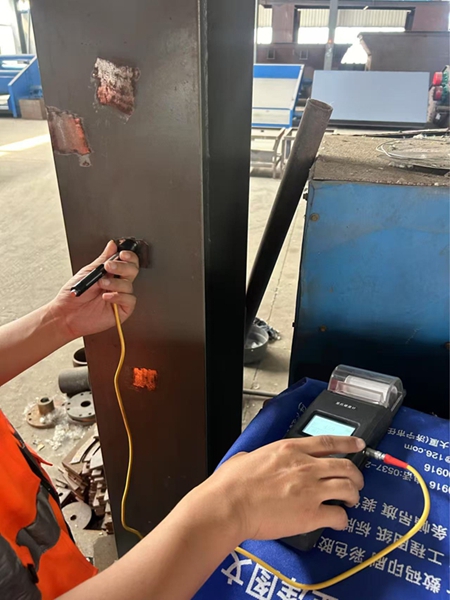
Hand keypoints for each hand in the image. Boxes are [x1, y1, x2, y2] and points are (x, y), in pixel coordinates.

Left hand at [49, 241, 138, 339]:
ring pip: (129, 285)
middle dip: (122, 267)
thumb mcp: (87, 273)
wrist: (66, 315)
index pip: (127, 262)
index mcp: (111, 274)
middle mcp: (117, 284)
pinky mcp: (122, 310)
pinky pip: (129, 300)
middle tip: (109, 267)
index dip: (128, 257)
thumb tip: (112, 245)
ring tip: (102, 284)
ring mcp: (120, 296)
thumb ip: (102, 259)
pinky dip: (119, 297)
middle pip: (132, 271)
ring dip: (116, 283)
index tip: (121, 254)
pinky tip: (107, 297)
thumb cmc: (73, 296)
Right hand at [197, 436, 364, 541]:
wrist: (229, 505)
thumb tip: (250, 460)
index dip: (348, 443)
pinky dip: (342, 520)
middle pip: (345, 466)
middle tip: (356, 482)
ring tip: (351, 502)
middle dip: (356, 475)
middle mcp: (305, 466)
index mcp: (290, 449)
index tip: (359, 444)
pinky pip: (338, 516)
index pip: (328, 442)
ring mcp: (310, 490)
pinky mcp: (310, 514)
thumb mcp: (246, 457)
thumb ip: (257, 456)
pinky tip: (338, 522)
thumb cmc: (232, 484)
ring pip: (348, 489)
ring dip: (353, 496)